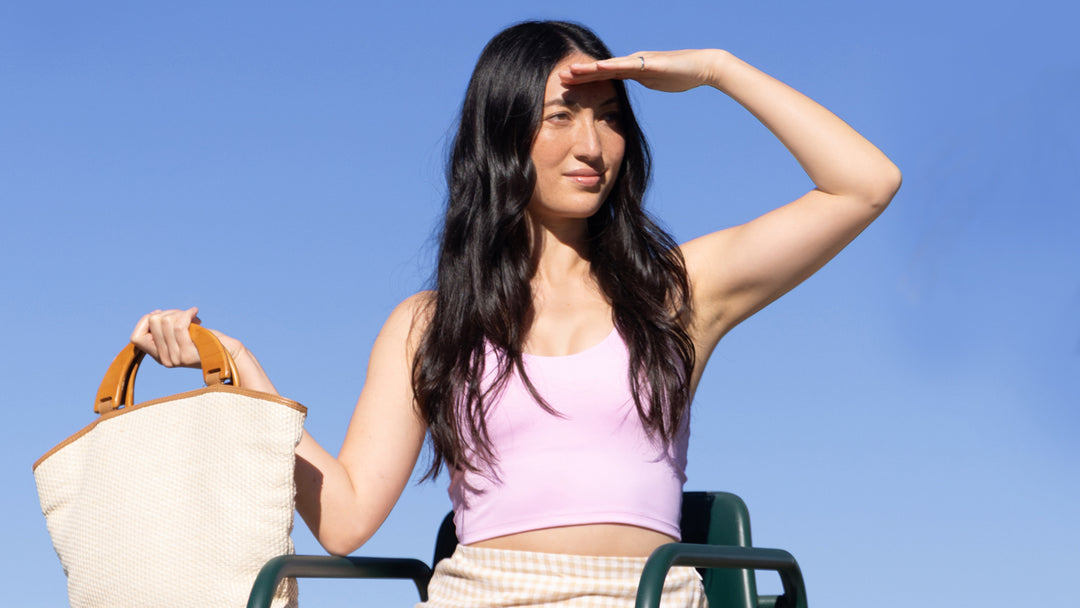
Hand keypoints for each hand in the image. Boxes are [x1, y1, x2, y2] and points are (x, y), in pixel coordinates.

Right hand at [131, 307, 242, 367]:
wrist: (227, 353)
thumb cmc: (205, 340)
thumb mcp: (182, 335)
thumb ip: (166, 328)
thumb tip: (155, 314)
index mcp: (159, 357)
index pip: (135, 339)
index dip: (144, 322)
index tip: (160, 314)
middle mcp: (165, 360)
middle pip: (153, 323)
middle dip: (168, 312)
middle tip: (183, 315)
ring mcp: (175, 358)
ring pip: (165, 321)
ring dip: (179, 312)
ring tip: (190, 316)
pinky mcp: (188, 353)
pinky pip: (180, 325)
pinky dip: (187, 313)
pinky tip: (195, 311)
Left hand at [560, 49, 728, 92]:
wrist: (703, 67)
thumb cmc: (681, 76)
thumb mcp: (655, 82)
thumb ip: (642, 84)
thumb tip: (633, 94)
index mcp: (632, 70)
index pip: (604, 76)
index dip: (585, 80)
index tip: (566, 85)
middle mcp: (632, 62)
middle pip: (601, 69)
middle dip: (580, 74)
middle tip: (559, 77)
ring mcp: (640, 61)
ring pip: (610, 66)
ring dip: (589, 69)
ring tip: (571, 71)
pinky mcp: (650, 63)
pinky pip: (628, 66)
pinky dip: (612, 67)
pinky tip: (598, 68)